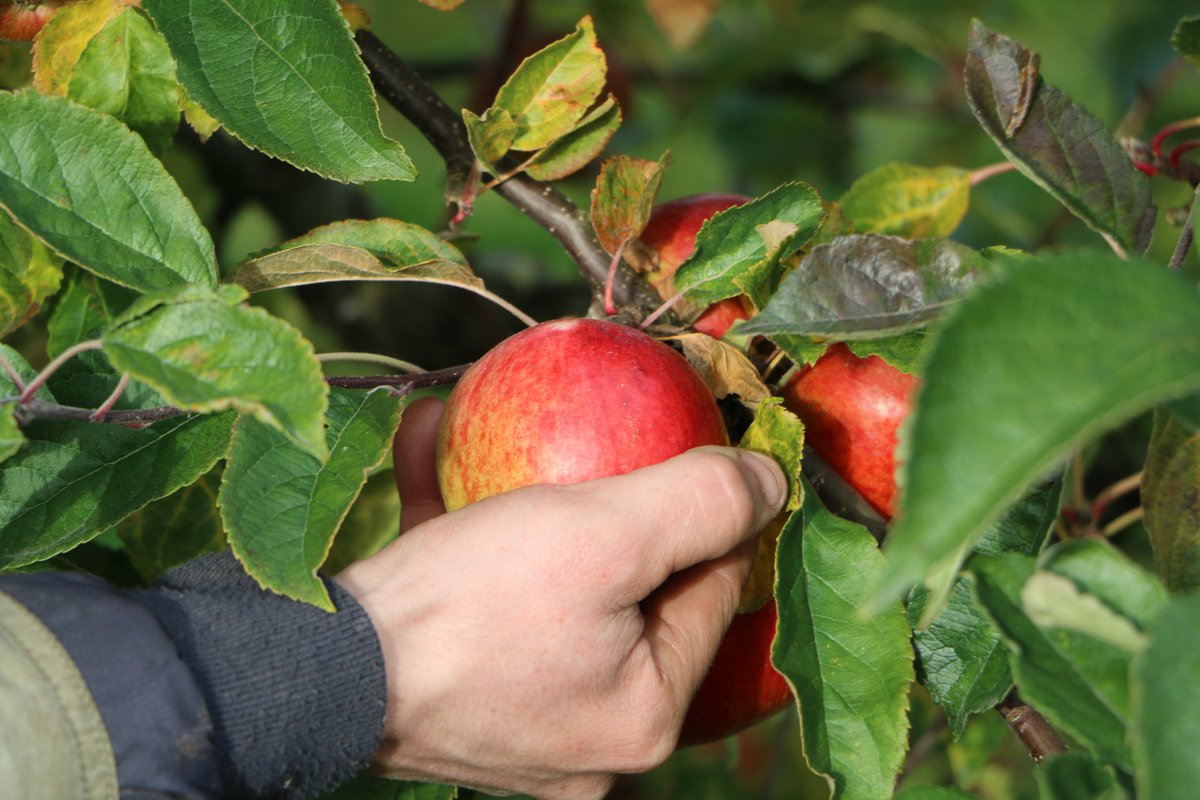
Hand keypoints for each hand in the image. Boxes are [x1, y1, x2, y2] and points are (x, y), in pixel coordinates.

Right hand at [336, 397, 785, 799]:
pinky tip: (435, 446)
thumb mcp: (607, 533)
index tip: (691, 436)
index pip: (712, 590)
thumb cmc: (474, 606)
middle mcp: (589, 735)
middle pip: (631, 590)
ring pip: (551, 586)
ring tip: (501, 430)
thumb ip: (703, 504)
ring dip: (528, 501)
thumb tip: (772, 479)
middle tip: (597, 431)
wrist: (311, 671)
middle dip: (610, 499)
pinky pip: (483, 598)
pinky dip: (465, 527)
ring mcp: (517, 719)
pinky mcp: (453, 692)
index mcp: (646, 715)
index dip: (711, 508)